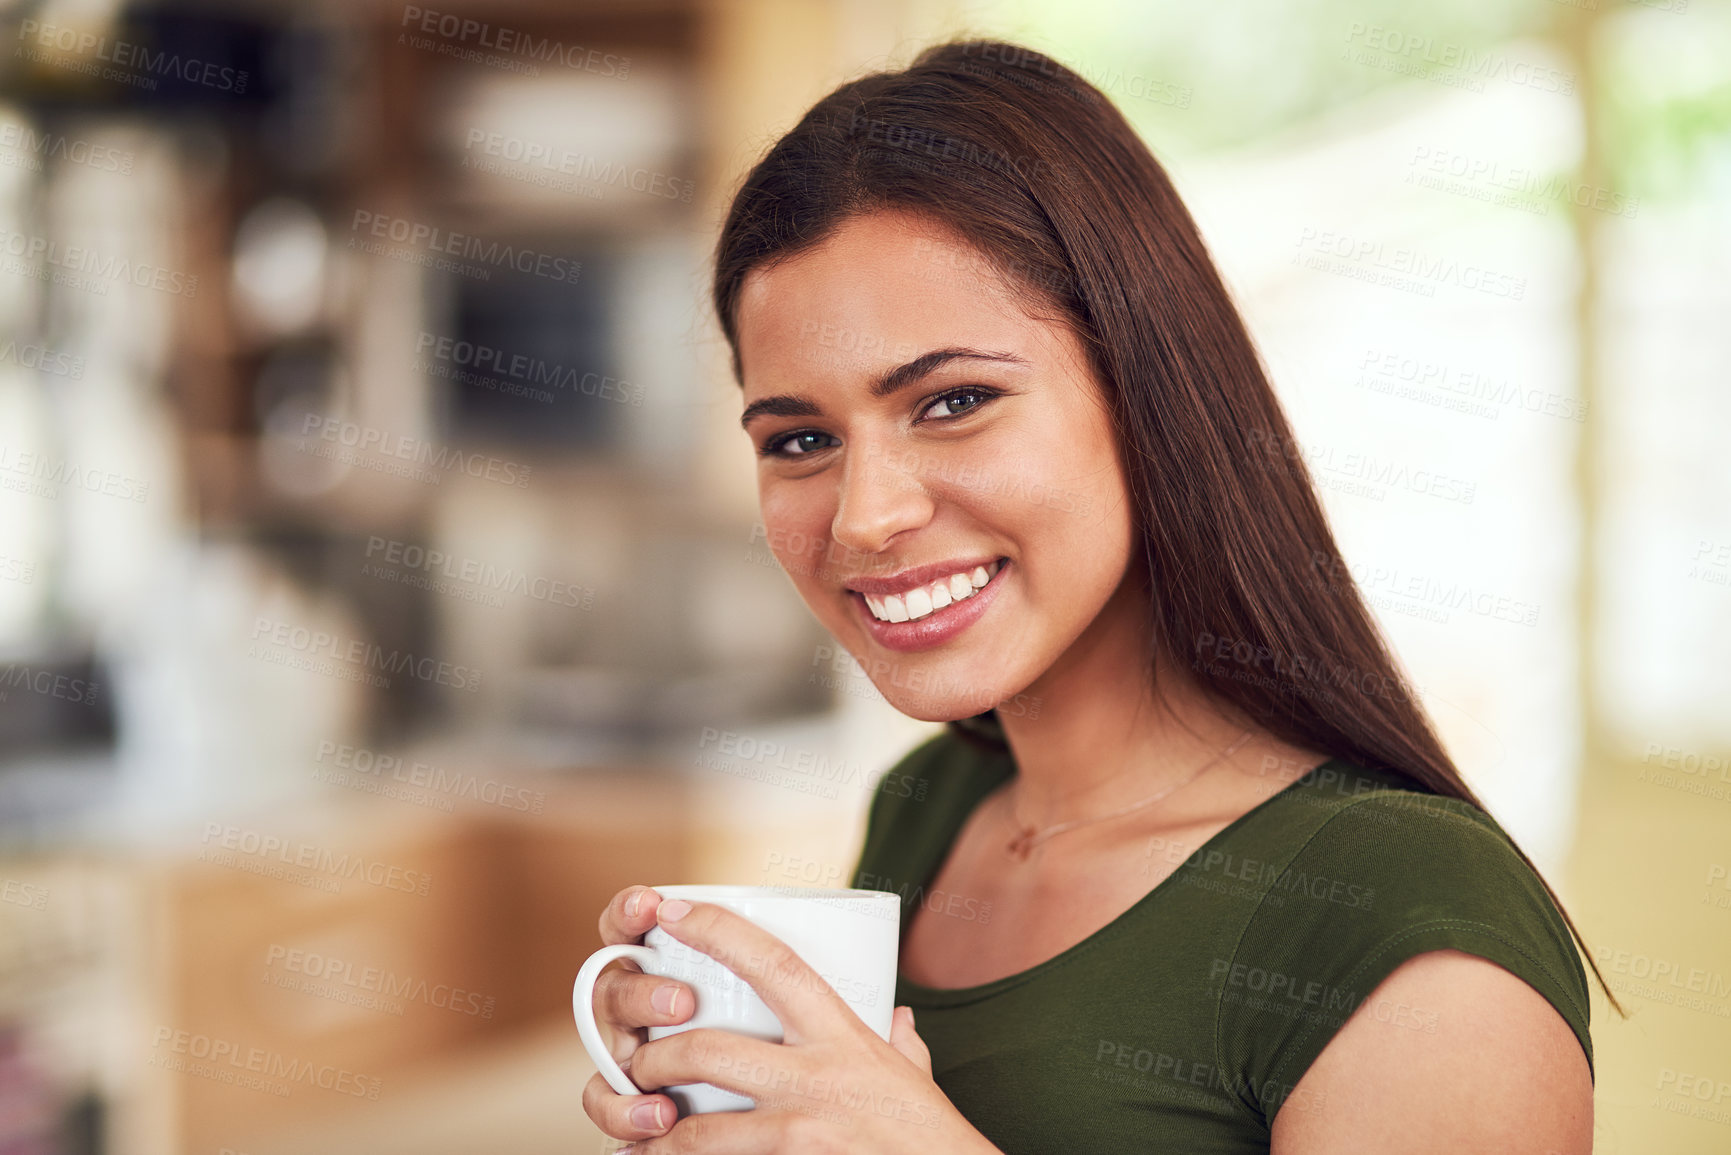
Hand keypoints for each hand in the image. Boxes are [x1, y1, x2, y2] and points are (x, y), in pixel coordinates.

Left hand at [585, 896, 999, 1153]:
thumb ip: (900, 1042)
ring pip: (700, 1130)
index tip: (673, 911)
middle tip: (642, 1061)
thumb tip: (898, 1018)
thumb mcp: (914, 1073)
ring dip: (659, 1131)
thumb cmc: (929, 1133)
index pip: (774, 964)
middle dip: (659, 1055)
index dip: (718, 931)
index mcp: (842, 1036)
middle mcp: (816, 1080)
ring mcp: (801, 1134)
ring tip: (643, 1128)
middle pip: (709, 1051)